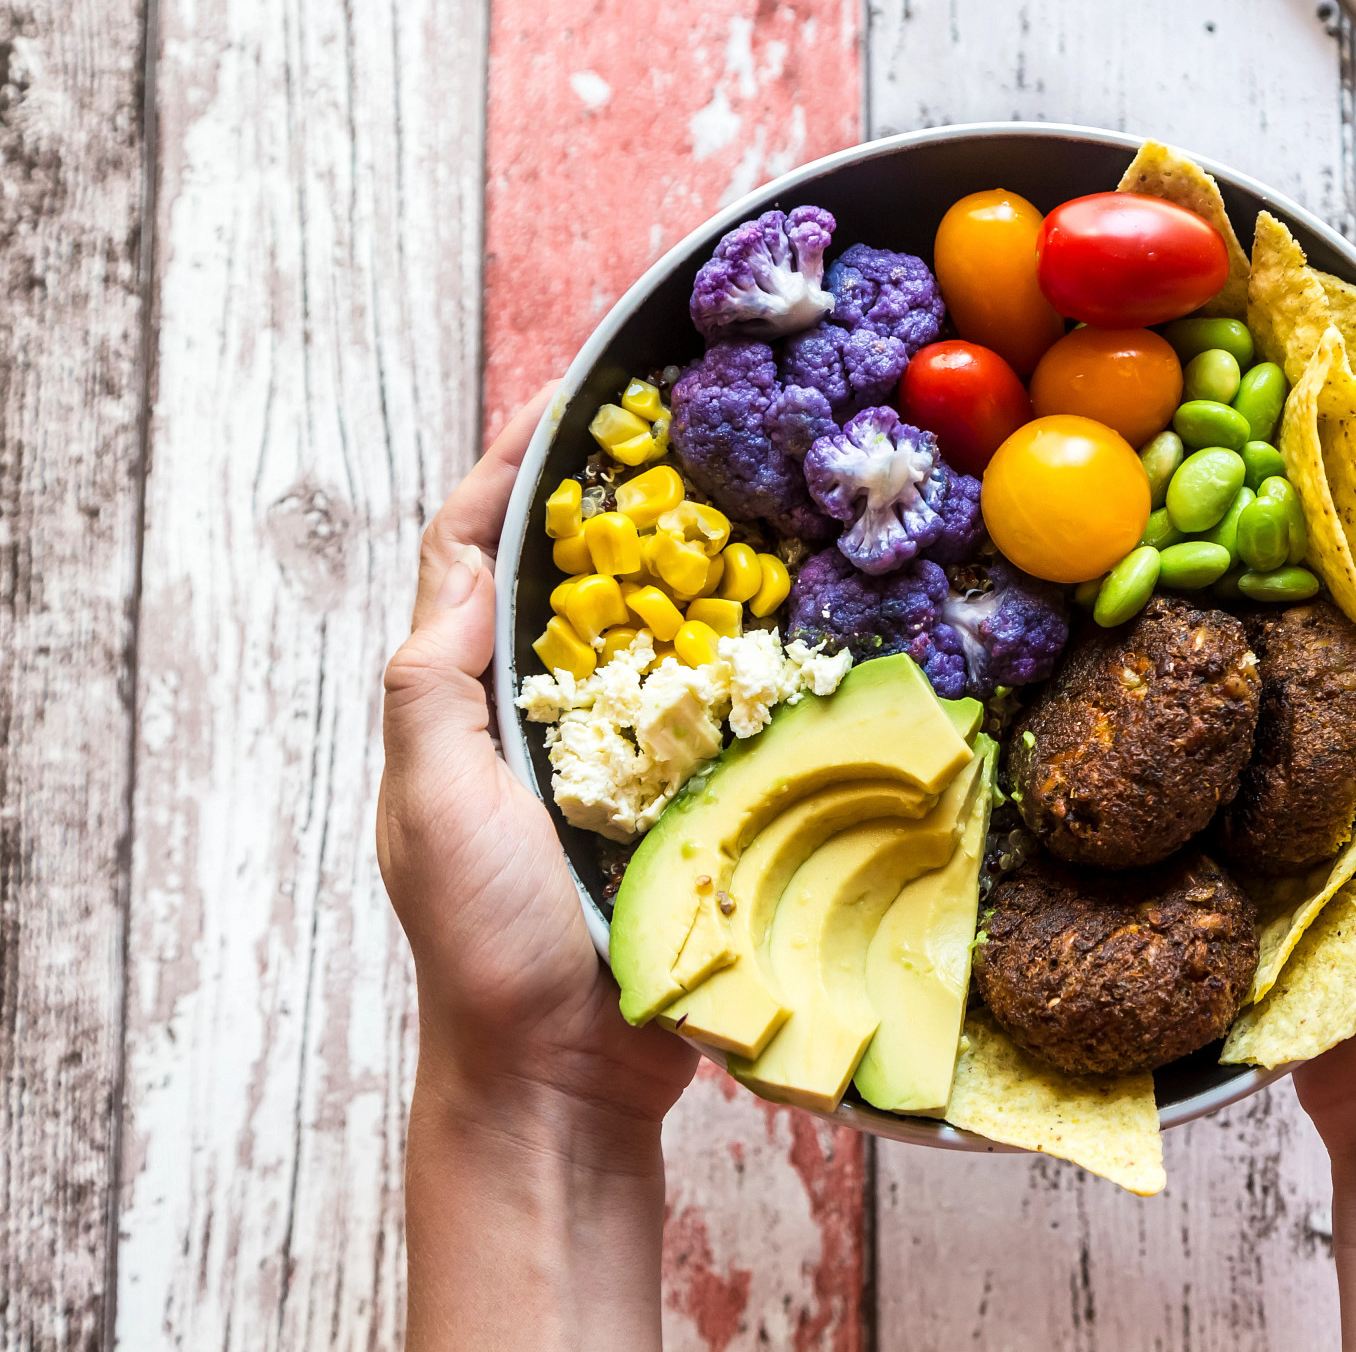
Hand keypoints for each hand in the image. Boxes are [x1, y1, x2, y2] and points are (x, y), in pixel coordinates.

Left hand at [377, 385, 693, 1350]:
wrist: (564, 1083)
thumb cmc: (485, 948)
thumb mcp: (433, 807)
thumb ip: (431, 688)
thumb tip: (466, 560)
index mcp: (464, 708)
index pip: (470, 556)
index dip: (508, 469)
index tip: (569, 396)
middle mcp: (538, 722)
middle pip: (570, 580)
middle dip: (615, 498)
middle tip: (687, 427)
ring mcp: (615, 765)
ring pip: (653, 638)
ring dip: (694, 566)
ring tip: (753, 495)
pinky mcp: (684, 807)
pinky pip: (717, 713)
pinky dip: (749, 657)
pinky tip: (801, 619)